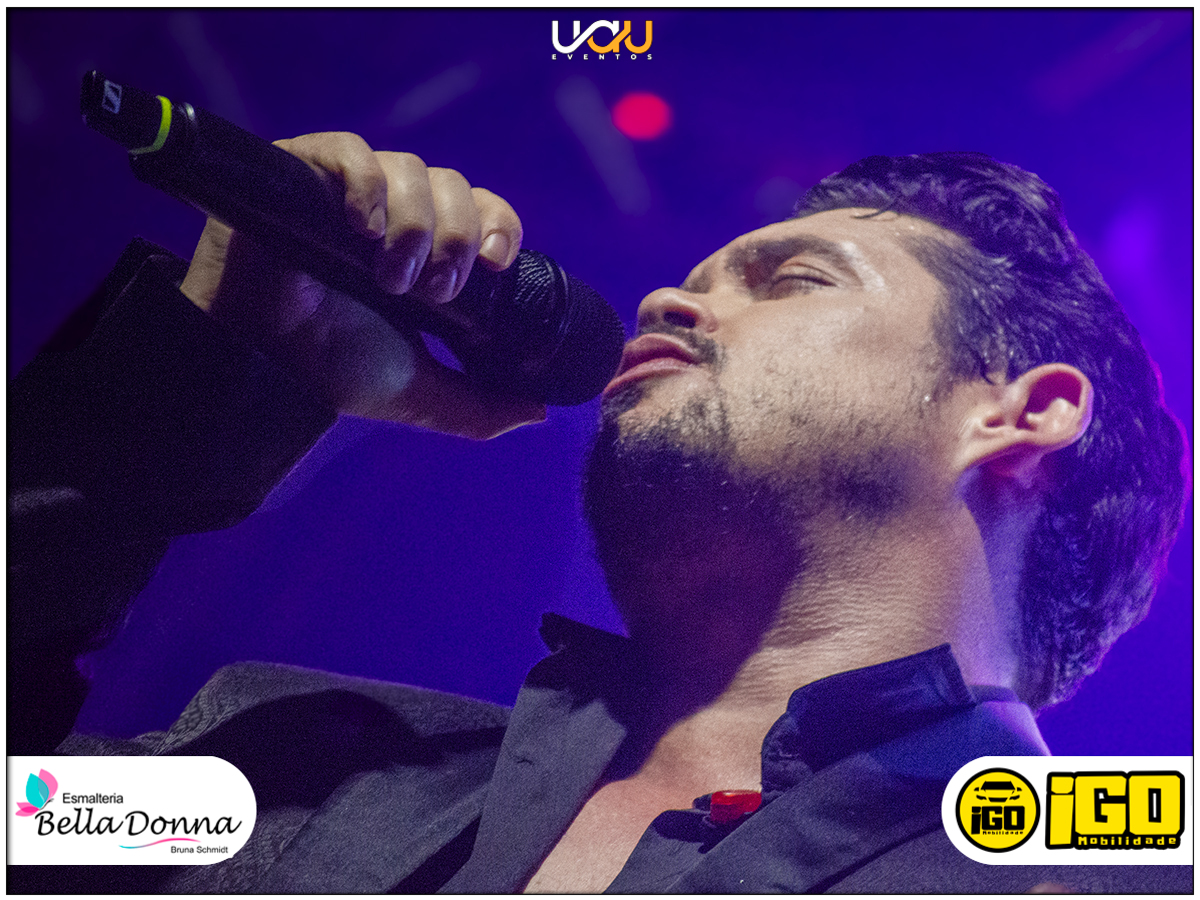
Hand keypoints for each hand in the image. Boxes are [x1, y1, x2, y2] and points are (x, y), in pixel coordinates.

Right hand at [180, 132, 544, 439]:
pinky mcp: (302, 171)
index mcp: (427, 248)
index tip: (493, 265)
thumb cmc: (330, 368)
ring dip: (413, 223)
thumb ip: (478, 407)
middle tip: (431, 291)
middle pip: (454, 186)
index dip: (498, 226)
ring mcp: (349, 188)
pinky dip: (366, 182)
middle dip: (456, 238)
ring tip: (387, 276)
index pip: (483, 209)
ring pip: (410, 168)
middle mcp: (394, 211)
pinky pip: (349, 149)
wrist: (260, 363)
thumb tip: (536, 412)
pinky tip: (360, 226)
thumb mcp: (418, 392)